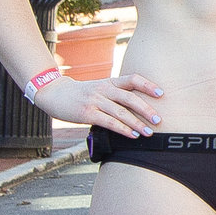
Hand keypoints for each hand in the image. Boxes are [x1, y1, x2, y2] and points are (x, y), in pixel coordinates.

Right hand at [35, 71, 163, 136]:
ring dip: (137, 123)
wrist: (54, 94)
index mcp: (110, 81)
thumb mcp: (100, 88)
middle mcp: (104, 89)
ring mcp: (95, 101)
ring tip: (149, 132)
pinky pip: (109, 122)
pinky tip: (132, 135)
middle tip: (159, 120)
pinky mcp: (87, 113)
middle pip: (129, 97)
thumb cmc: (82, 94)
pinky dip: (123, 129)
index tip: (162, 94)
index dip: (148, 85)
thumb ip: (116, 94)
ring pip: (121, 112)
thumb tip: (140, 107)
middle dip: (146, 109)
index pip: (132, 79)